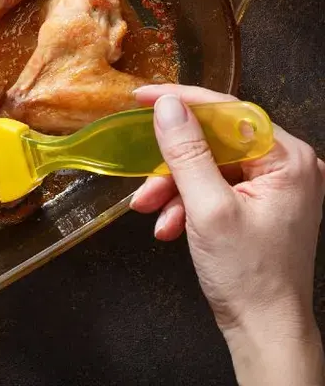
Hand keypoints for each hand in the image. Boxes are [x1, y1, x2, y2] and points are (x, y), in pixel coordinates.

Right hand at [131, 84, 324, 385]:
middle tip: (142, 176)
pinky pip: (213, 185)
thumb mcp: (208, 209)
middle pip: (214, 140)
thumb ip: (186, 152)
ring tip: (150, 210)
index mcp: (287, 159)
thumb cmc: (248, 276)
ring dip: (174, 187)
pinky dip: (186, 201)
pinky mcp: (258, 202)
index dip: (181, 100)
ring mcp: (272, 185)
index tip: (142, 97)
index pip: (228, 110)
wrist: (264, 331)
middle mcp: (286, 165)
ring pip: (208, 164)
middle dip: (173, 163)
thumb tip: (167, 105)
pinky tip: (169, 225)